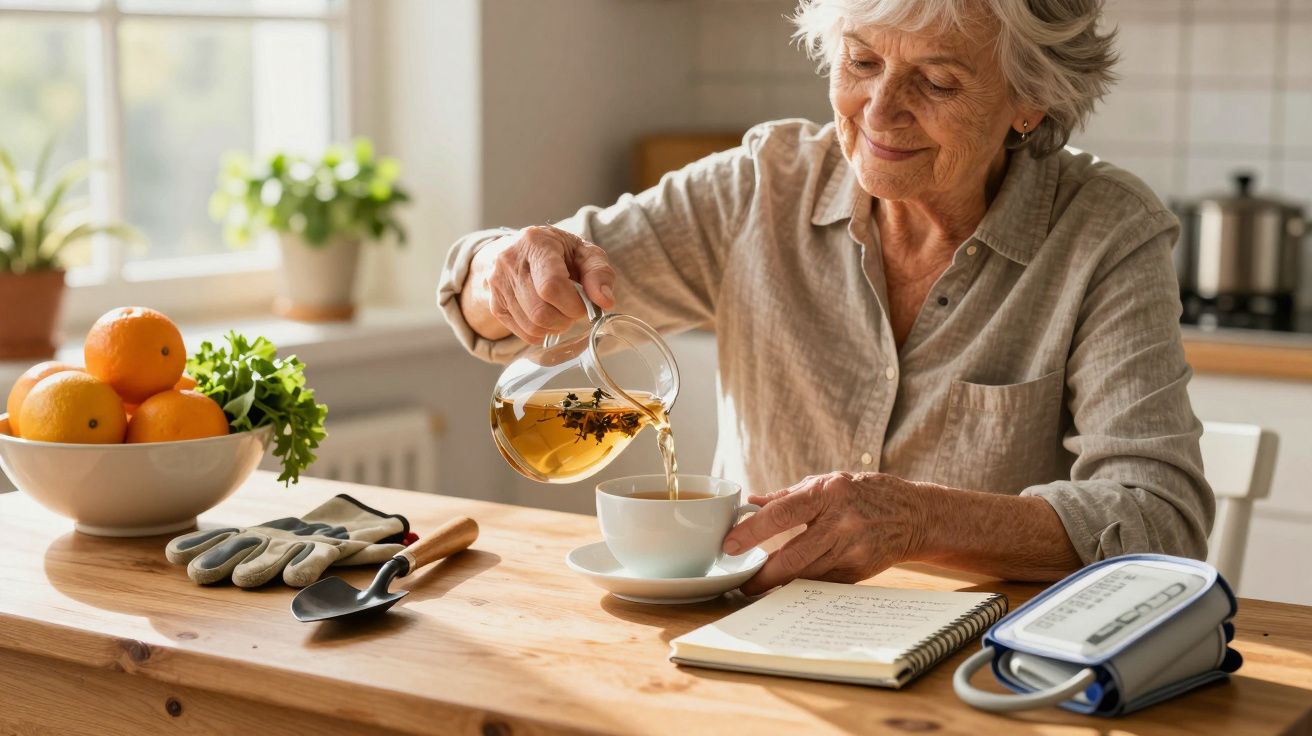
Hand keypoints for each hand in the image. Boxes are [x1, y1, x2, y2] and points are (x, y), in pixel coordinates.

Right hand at [467, 224, 615, 342]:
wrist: (524, 249)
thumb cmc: (560, 252)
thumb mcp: (585, 253)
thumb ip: (599, 273)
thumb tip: (605, 301)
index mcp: (535, 243)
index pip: (551, 286)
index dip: (572, 304)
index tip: (583, 304)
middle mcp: (510, 261)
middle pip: (540, 312)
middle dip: (565, 319)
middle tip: (573, 309)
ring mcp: (498, 284)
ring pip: (532, 326)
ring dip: (555, 327)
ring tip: (561, 312)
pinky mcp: (495, 303)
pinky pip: (523, 333)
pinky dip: (541, 333)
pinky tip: (547, 317)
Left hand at [722, 472, 930, 596]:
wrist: (914, 514)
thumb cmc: (865, 493)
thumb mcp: (828, 482)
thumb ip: (788, 495)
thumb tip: (751, 502)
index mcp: (828, 493)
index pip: (782, 514)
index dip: (752, 531)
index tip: (730, 545)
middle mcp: (841, 522)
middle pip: (793, 555)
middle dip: (763, 573)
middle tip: (742, 582)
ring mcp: (852, 549)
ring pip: (806, 574)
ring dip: (778, 584)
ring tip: (757, 586)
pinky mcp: (859, 570)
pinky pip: (823, 582)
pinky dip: (803, 586)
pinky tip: (787, 588)